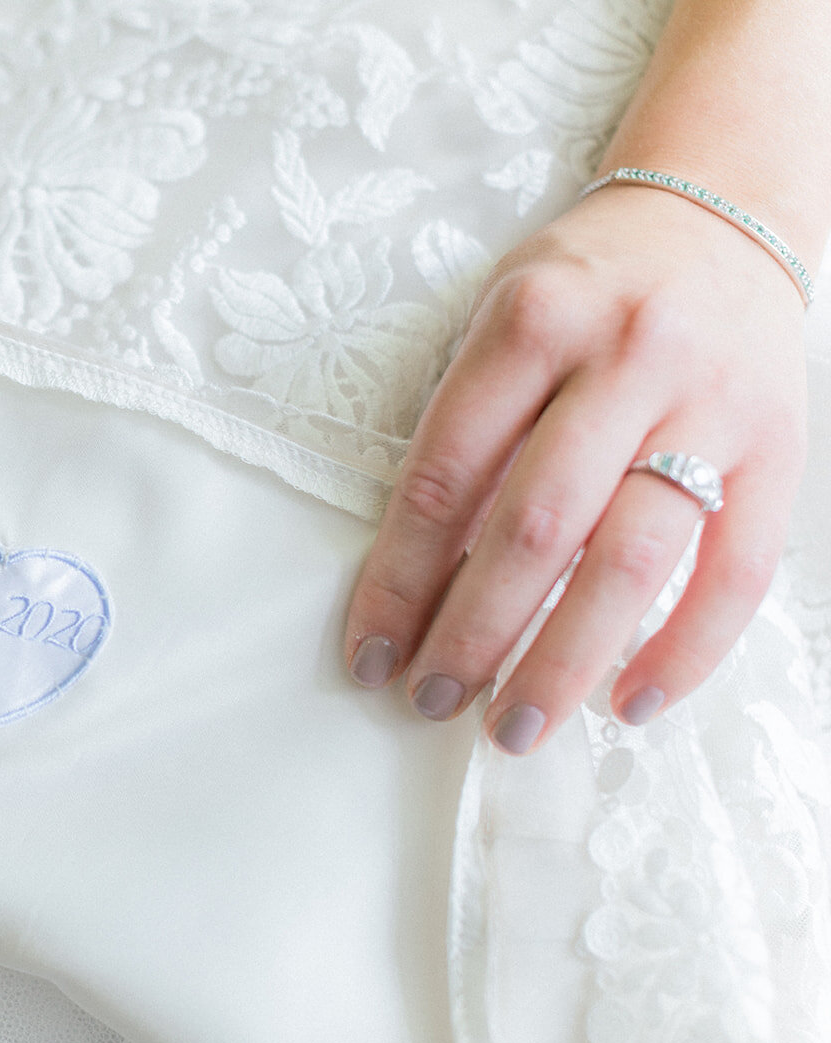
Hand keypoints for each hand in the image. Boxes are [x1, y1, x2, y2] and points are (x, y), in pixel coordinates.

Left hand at [343, 185, 807, 752]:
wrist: (722, 208)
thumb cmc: (585, 282)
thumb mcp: (501, 316)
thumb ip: (467, 424)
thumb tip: (419, 575)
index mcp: (533, 321)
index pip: (445, 474)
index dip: (399, 577)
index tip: (370, 651)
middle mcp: (626, 359)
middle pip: (536, 527)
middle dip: (474, 631)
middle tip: (431, 699)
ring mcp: (711, 406)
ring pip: (632, 559)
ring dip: (565, 659)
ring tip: (514, 727)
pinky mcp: (779, 449)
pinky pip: (739, 572)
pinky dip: (685, 650)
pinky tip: (629, 703)